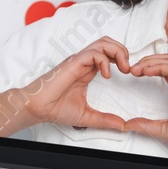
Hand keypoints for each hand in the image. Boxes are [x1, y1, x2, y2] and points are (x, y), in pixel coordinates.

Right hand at [0, 37, 131, 135]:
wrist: (39, 108)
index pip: (109, 53)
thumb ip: (105, 119)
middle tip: (128, 68)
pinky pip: (93, 53)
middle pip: (108, 42)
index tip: (128, 73)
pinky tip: (106, 74)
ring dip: (117, 51)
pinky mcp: (73, 63)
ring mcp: (79, 61)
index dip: (122, 58)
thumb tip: (122, 125)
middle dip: (123, 51)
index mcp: (88, 70)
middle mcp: (84, 62)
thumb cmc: (55, 108)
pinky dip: (104, 60)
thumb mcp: (87, 116)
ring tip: (122, 67)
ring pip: (103, 42)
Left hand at [123, 53, 167, 167]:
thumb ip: (147, 124)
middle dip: (148, 60)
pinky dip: (158, 67)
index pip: (167, 68)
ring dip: (150, 62)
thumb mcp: (164, 128)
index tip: (135, 72)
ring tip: (136, 69)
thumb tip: (130, 123)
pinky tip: (146, 71)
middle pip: (167, 60)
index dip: (150, 66)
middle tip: (132, 68)